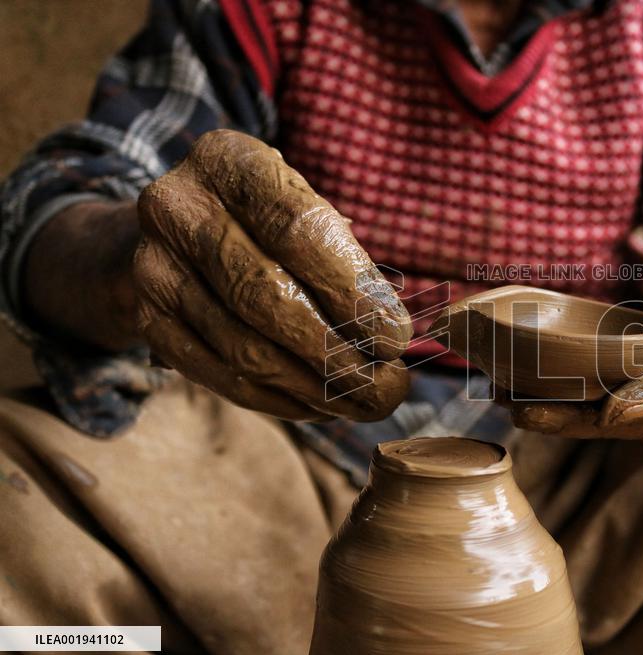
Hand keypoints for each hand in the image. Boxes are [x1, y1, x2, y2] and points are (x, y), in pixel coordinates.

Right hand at [134, 130, 411, 420]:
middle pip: (265, 295)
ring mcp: (152, 266)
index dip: (352, 291)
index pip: (298, 230)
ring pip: (242, 346)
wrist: (174, 231)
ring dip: (313, 387)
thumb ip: (345, 259)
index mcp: (228, 160)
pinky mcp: (146, 319)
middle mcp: (178, 207)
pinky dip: (277, 399)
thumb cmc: (265, 221)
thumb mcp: (301, 208)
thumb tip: (393, 336)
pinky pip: (217, 375)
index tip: (396, 339)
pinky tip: (318, 405)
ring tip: (364, 403)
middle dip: (337, 353)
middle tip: (387, 388)